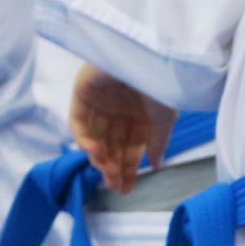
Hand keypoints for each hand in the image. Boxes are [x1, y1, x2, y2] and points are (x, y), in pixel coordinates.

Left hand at [70, 65, 174, 193]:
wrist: (143, 56)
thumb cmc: (160, 83)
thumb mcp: (165, 119)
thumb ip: (158, 142)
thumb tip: (156, 165)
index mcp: (140, 118)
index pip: (130, 150)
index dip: (128, 170)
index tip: (126, 189)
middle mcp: (120, 113)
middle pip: (112, 147)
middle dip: (113, 168)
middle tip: (115, 187)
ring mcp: (100, 104)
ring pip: (95, 139)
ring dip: (99, 157)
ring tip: (107, 170)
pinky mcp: (83, 95)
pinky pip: (79, 123)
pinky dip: (84, 140)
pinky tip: (95, 152)